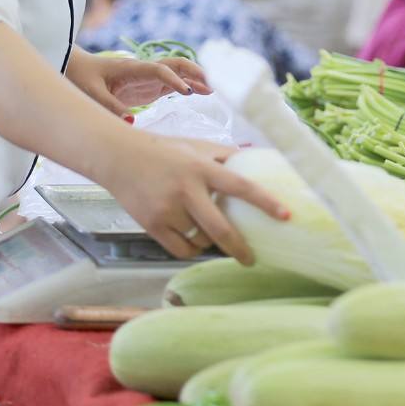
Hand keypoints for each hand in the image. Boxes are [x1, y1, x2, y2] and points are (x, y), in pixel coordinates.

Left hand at [68, 49, 209, 115]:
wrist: (76, 68)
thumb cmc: (82, 77)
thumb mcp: (92, 94)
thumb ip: (110, 107)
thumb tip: (131, 122)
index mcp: (132, 69)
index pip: (159, 69)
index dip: (175, 79)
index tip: (188, 92)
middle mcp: (145, 70)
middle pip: (176, 64)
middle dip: (194, 72)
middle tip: (210, 85)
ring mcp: (148, 78)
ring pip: (178, 73)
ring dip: (194, 78)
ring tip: (212, 90)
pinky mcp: (148, 86)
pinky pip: (172, 84)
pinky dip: (187, 86)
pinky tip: (199, 93)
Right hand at [96, 130, 287, 262]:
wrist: (119, 157)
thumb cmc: (164, 151)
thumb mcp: (197, 146)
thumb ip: (226, 156)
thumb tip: (260, 160)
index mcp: (200, 167)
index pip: (240, 185)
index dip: (265, 202)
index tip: (286, 215)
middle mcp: (185, 189)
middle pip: (219, 229)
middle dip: (239, 248)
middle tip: (252, 259)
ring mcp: (166, 210)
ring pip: (200, 241)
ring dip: (210, 243)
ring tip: (210, 235)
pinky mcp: (151, 225)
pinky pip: (181, 250)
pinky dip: (192, 249)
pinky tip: (194, 241)